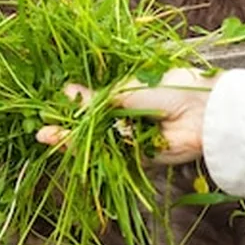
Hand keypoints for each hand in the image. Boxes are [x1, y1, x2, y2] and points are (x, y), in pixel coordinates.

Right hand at [35, 67, 217, 164]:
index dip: (71, 106)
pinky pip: (111, 156)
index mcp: (127, 93)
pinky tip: (69, 148)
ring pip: (97, 142)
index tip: (50, 107)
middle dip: (67, 128)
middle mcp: (128, 116)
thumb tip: (65, 91)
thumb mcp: (124, 88)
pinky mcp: (140, 157)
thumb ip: (95, 98)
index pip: (93, 102)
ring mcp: (133, 137)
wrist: (202, 110)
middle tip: (42, 130)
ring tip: (47, 138)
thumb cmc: (168, 87)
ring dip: (72, 142)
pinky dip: (91, 154)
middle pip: (91, 125)